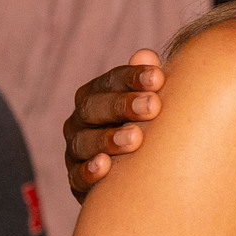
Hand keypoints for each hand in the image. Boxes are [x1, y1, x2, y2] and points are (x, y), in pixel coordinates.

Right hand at [63, 51, 165, 197]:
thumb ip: (150, 83)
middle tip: (153, 106)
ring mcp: (76, 150)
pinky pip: (77, 176)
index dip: (132, 77)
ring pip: (85, 142)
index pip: (110, 81)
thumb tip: (146, 55)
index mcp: (97, 96)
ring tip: (136, 138)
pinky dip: (89, 171)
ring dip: (109, 139)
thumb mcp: (154, 105)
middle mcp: (81, 120)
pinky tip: (105, 166)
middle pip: (94, 108)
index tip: (158, 78)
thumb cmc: (153, 130)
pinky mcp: (77, 181)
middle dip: (123, 105)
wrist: (144, 178)